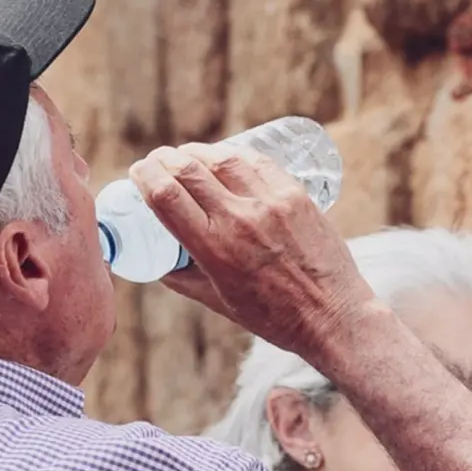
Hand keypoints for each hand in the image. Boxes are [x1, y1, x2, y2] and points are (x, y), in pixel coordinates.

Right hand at [127, 142, 374, 354]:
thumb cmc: (273, 318)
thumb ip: (183, 278)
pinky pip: (256, 162)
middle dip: (164, 160)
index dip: (144, 176)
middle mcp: (239, 220)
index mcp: (214, 249)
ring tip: (186, 156)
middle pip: (188, 169)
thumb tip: (158, 260)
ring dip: (196, 152)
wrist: (333, 316)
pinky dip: (232, 155)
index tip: (138, 172)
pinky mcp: (295, 195)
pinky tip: (223, 157)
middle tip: (158, 161)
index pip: (165, 195)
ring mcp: (270, 203)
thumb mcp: (217, 303)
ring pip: (222, 158)